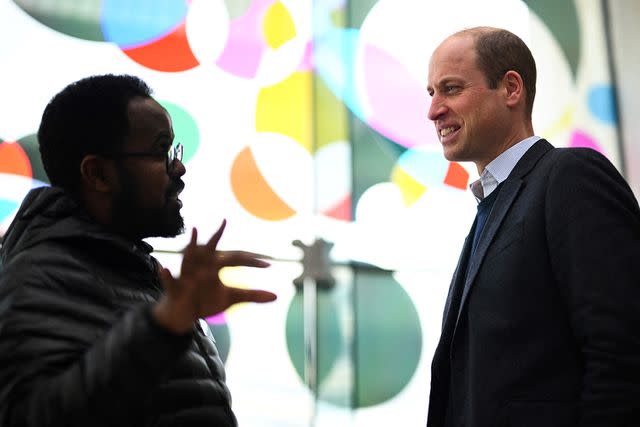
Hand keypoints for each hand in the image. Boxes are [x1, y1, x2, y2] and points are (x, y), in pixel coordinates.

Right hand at [153, 220, 276, 333]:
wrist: (181, 312)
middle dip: (216, 237)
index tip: (269, 264)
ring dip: (191, 247)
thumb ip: (252, 295)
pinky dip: (167, 275)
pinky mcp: (175, 288)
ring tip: (193, 230)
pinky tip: (164, 268)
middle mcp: (201, 266)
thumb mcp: (232, 298)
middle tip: (224, 223)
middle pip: (211, 249)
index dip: (251, 261)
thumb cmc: (206, 299)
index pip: (236, 259)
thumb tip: (277, 296)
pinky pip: (170, 281)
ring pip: (189, 260)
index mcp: (216, 266)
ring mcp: (187, 276)